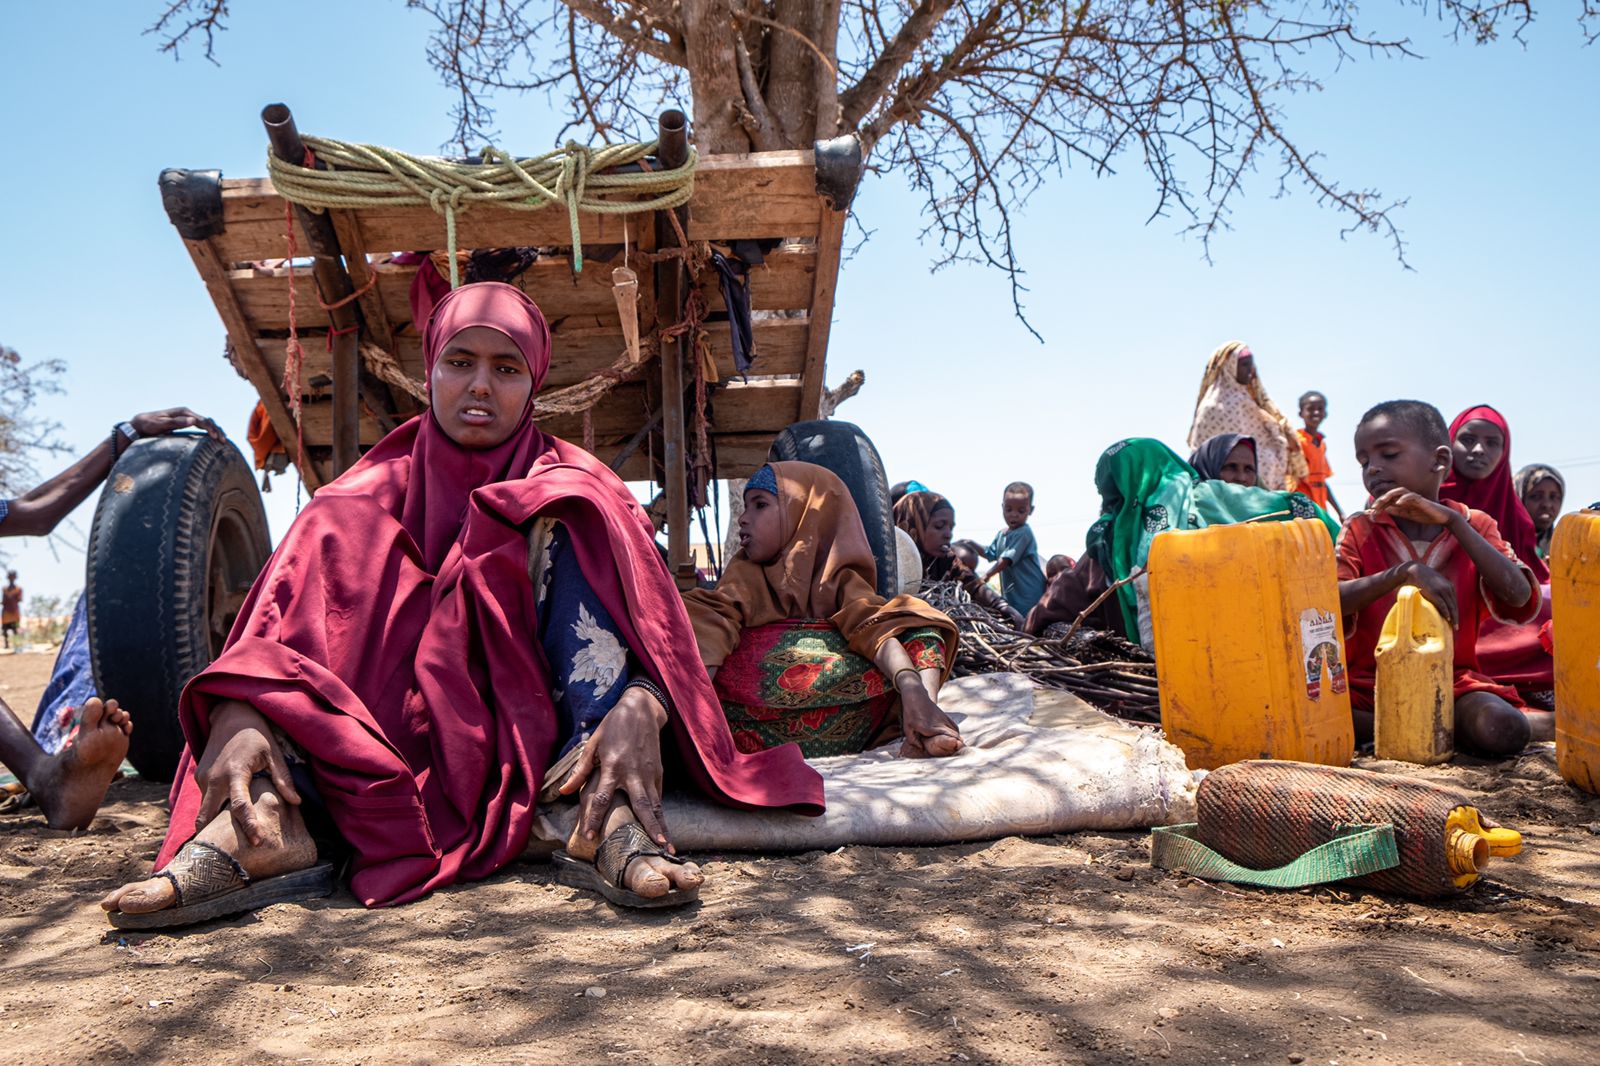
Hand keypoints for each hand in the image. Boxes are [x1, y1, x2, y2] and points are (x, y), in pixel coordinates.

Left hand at [130, 407, 223, 440]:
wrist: (141, 423)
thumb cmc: (150, 425)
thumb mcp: (161, 424)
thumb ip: (176, 422)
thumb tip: (193, 420)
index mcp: (183, 412)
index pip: (202, 420)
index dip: (211, 428)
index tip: (216, 438)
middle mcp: (187, 413)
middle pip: (207, 420)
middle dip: (217, 430)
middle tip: (224, 441)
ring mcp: (186, 417)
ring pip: (206, 422)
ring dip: (216, 430)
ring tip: (223, 440)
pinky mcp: (185, 422)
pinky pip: (202, 425)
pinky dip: (210, 430)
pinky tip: (214, 437)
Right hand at [193, 702, 300, 845]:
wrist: (231, 716)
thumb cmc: (256, 735)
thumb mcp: (274, 753)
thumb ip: (282, 778)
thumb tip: (296, 802)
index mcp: (235, 772)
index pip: (240, 806)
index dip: (248, 826)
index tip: (256, 843)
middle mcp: (214, 779)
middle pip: (209, 817)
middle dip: (216, 836)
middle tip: (231, 856)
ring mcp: (203, 779)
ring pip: (204, 811)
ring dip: (213, 825)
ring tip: (226, 843)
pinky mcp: (199, 777)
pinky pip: (205, 801)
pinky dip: (213, 811)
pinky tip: (224, 819)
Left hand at [559, 684, 671, 847]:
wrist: (641, 709)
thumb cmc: (613, 726)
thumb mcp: (593, 744)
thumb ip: (580, 770)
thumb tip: (565, 792)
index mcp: (613, 765)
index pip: (601, 798)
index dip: (594, 818)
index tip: (590, 837)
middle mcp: (633, 772)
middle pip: (642, 805)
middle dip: (649, 827)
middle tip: (656, 848)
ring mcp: (649, 773)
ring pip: (656, 804)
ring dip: (662, 826)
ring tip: (668, 848)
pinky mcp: (658, 772)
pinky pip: (658, 797)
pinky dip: (661, 815)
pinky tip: (664, 831)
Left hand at [898, 680, 963, 758]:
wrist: (917, 696)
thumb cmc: (910, 712)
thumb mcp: (907, 727)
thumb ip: (913, 741)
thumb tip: (923, 749)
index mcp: (928, 728)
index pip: (944, 740)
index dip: (952, 747)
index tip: (956, 753)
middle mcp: (938, 724)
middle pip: (954, 737)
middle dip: (958, 746)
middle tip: (959, 754)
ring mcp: (944, 719)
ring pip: (956, 733)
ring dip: (958, 741)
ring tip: (958, 749)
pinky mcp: (946, 717)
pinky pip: (955, 728)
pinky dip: (956, 734)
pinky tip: (955, 740)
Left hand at [1372, 488, 1454, 526]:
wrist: (1440, 517)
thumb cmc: (1424, 515)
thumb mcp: (1406, 514)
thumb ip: (1396, 511)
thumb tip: (1383, 510)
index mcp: (1403, 500)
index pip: (1388, 500)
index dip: (1379, 504)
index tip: (1371, 512)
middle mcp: (1407, 497)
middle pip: (1392, 493)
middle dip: (1382, 499)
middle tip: (1374, 507)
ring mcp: (1414, 497)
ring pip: (1401, 491)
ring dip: (1390, 495)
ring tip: (1383, 500)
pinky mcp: (1422, 500)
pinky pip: (1412, 496)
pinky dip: (1405, 498)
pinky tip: (1399, 503)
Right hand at [1400, 561, 1458, 627]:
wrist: (1413, 569)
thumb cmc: (1420, 577)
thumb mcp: (1432, 583)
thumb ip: (1436, 590)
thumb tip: (1434, 601)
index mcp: (1449, 585)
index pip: (1454, 602)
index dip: (1455, 612)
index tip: (1455, 621)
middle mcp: (1448, 587)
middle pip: (1454, 605)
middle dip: (1456, 617)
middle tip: (1456, 627)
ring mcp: (1442, 589)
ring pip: (1450, 606)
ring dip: (1453, 617)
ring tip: (1453, 626)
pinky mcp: (1435, 592)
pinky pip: (1443, 604)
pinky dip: (1446, 612)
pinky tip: (1448, 619)